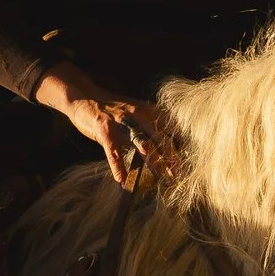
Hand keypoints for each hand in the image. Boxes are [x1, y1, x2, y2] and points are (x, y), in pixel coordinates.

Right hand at [35, 67, 182, 185]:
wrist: (84, 96)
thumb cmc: (112, 110)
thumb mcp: (136, 114)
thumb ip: (151, 127)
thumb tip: (170, 144)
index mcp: (148, 112)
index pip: (169, 130)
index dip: (180, 146)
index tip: (190, 162)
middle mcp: (138, 115)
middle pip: (160, 138)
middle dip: (172, 157)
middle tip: (181, 175)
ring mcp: (121, 122)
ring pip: (141, 143)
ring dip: (153, 162)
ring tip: (162, 178)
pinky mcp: (104, 129)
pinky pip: (112, 150)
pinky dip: (117, 165)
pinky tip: (121, 179)